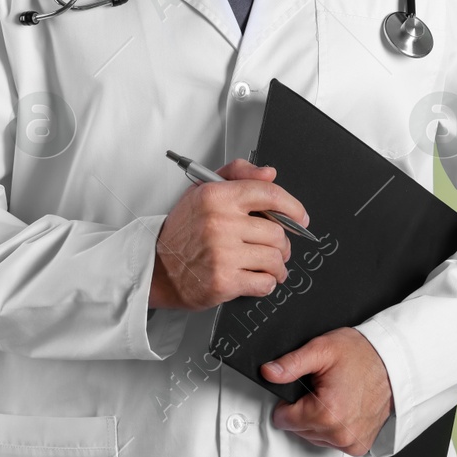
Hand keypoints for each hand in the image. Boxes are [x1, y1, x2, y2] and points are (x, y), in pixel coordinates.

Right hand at [149, 159, 309, 311]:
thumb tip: (269, 173)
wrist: (156, 268)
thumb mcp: (202, 190)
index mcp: (216, 196)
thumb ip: (237, 174)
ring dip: (277, 265)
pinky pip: (265, 282)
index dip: (293, 206)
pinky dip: (266, 283)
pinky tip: (256, 278)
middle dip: (282, 244)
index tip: (301, 217)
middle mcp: (220, 223)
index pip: (269, 194)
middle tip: (276, 248)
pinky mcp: (225, 282)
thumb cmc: (182, 231)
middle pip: (277, 233)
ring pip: (275, 258)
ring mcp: (223, 254)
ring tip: (267, 265)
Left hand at [264, 327, 392, 454]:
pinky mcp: (359, 445)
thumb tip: (268, 372)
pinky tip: (343, 408)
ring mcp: (351, 441)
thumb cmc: (361, 354)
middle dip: (305, 408)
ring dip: (318, 418)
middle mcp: (339, 432)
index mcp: (327, 412)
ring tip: (334, 395)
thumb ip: (291, 364)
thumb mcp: (321, 349)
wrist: (391, 361)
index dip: (289, 399)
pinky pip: (332, 441)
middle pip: (298, 428)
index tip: (306, 386)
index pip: (283, 419)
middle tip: (323, 387)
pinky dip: (333, 427)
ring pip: (313, 436)